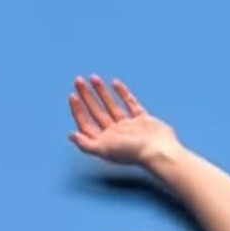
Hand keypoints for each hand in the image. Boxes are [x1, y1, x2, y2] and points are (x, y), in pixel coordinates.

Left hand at [67, 75, 181, 165]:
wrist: (158, 150)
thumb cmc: (132, 152)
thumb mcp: (104, 149)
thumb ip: (86, 144)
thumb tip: (71, 135)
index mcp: (105, 141)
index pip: (86, 123)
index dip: (78, 110)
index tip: (73, 96)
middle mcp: (115, 133)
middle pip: (96, 112)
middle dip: (86, 96)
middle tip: (78, 81)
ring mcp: (129, 126)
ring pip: (111, 106)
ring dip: (101, 92)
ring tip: (93, 78)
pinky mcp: (143, 120)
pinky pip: (131, 104)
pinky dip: (123, 93)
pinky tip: (115, 83)